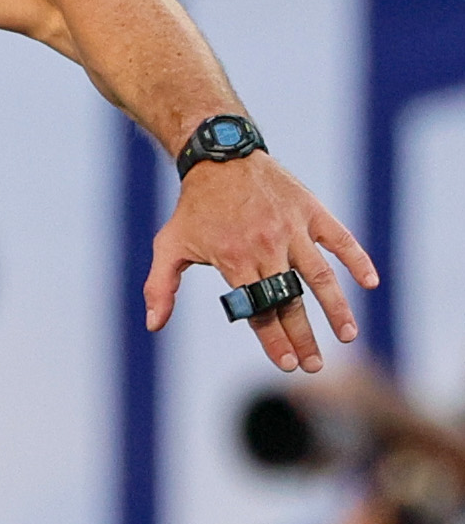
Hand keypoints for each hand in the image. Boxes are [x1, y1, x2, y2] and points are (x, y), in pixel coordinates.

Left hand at [147, 150, 378, 374]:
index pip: (258, 309)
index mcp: (235, 260)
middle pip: (290, 300)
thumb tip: (153, 325)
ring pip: (320, 275)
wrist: (220, 158)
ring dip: (336, 307)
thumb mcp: (169, 245)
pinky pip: (340, 239)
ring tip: (347, 335)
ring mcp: (293, 229)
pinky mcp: (311, 212)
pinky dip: (357, 259)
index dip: (273, 339)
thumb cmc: (193, 208)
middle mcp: (268, 247)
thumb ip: (160, 286)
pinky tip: (370, 283)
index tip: (286, 363)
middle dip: (303, 336)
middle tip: (314, 365)